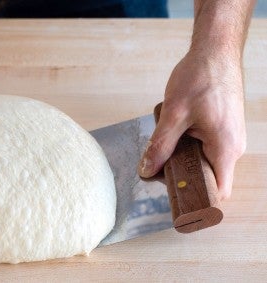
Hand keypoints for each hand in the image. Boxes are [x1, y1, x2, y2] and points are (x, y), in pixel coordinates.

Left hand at [138, 49, 245, 199]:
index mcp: (225, 148)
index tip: (174, 198)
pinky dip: (187, 145)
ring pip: (203, 161)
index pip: (218, 192)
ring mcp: (227, 137)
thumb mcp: (174, 114)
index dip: (197, 200)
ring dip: (181, 158)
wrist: (215, 51)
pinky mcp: (221, 128)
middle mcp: (231, 147)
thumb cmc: (200, 77)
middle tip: (157, 166)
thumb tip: (147, 170)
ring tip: (165, 143)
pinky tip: (174, 132)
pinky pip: (204, 147)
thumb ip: (160, 145)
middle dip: (181, 175)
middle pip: (207, 178)